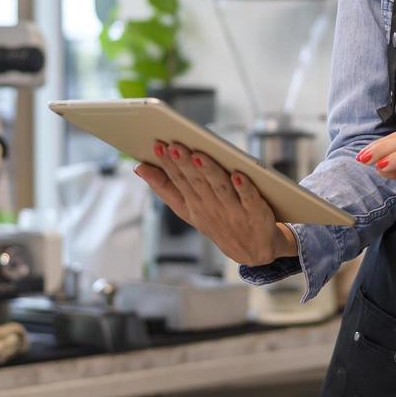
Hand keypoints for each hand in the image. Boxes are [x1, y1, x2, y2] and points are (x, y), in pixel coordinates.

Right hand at [132, 140, 297, 266]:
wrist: (254, 251)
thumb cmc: (218, 222)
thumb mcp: (188, 210)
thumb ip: (165, 188)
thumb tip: (138, 167)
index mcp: (194, 206)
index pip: (178, 182)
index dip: (167, 164)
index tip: (158, 145)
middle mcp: (212, 209)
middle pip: (196, 183)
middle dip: (184, 164)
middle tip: (174, 144)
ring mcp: (234, 213)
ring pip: (220, 189)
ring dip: (209, 172)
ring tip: (198, 155)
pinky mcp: (257, 214)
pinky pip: (250, 199)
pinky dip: (244, 188)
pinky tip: (239, 174)